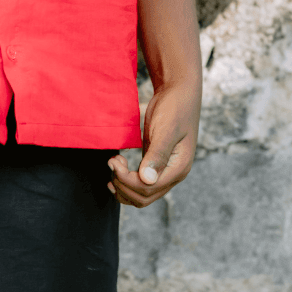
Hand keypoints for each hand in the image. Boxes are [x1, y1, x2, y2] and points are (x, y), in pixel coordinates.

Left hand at [108, 77, 199, 207]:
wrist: (178, 94)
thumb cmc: (175, 108)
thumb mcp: (167, 130)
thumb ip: (157, 155)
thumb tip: (147, 180)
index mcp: (178, 168)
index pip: (148, 189)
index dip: (127, 180)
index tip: (114, 161)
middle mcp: (172, 175)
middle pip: (143, 198)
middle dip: (123, 184)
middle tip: (112, 162)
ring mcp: (164, 171)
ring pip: (140, 195)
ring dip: (123, 185)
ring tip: (113, 163)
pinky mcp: (154, 164)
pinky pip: (139, 184)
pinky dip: (125, 181)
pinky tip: (117, 167)